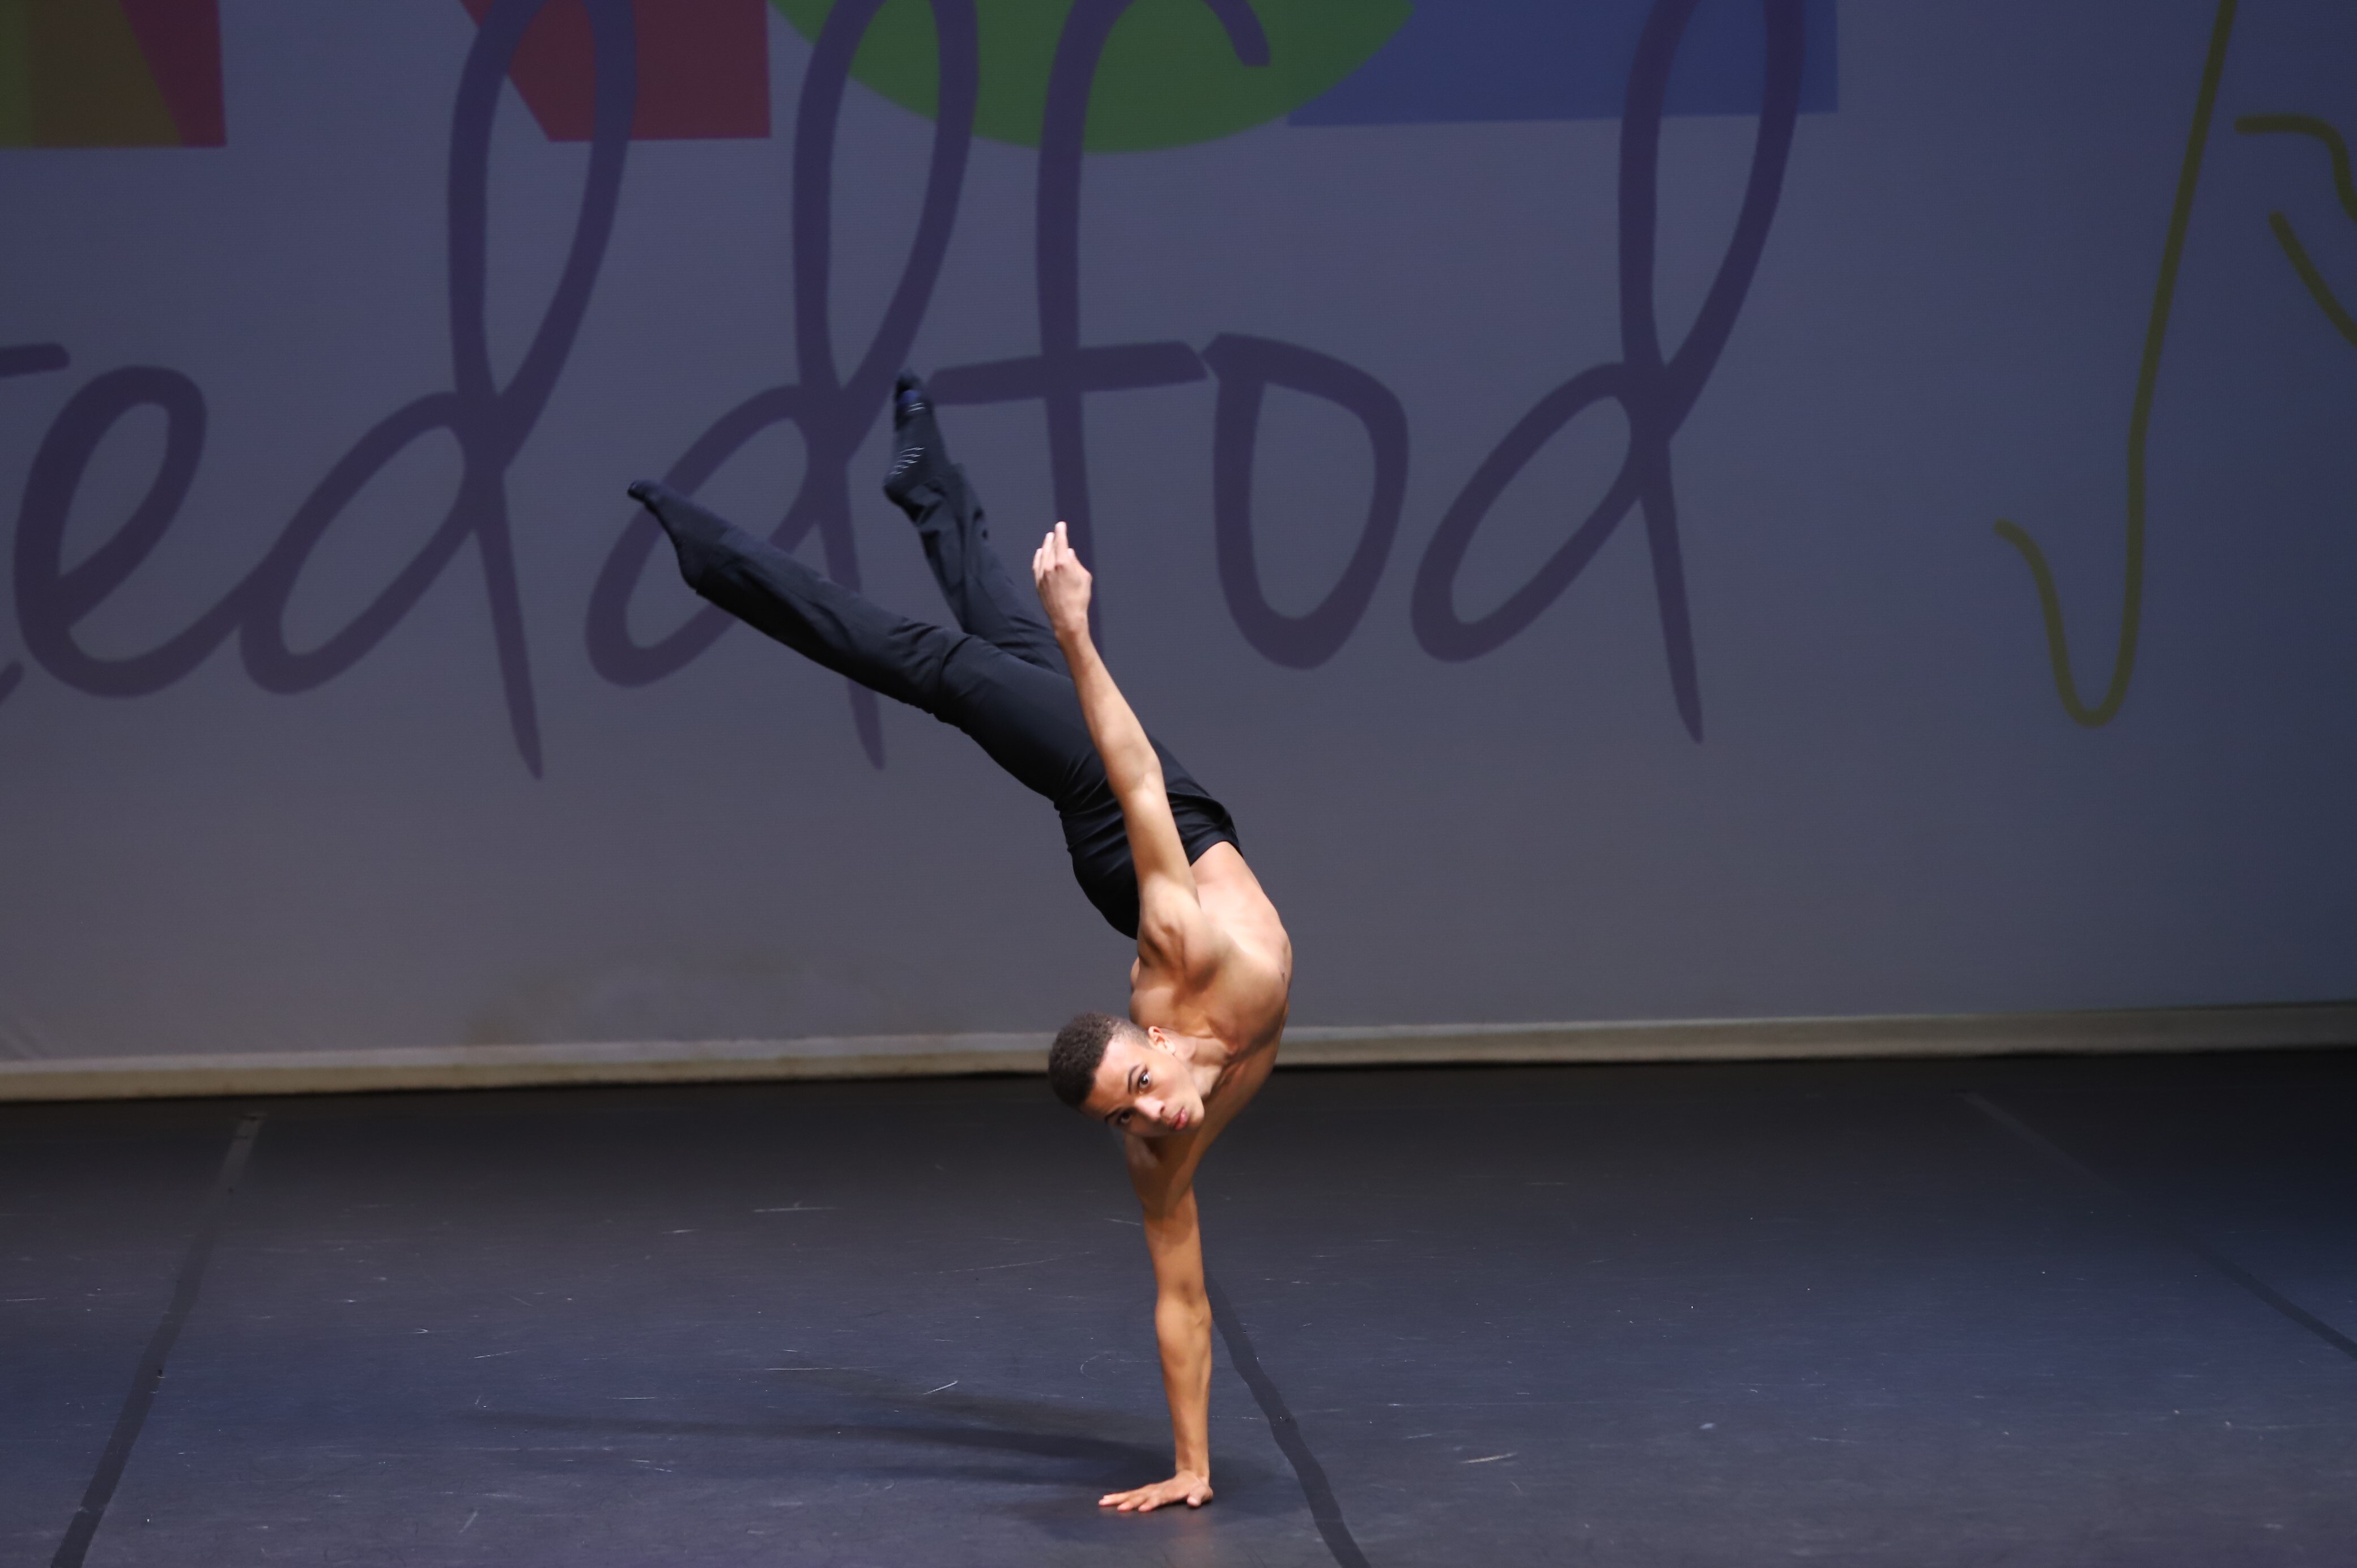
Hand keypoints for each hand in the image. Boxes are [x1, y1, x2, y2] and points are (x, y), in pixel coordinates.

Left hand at [1031, 520, 1091, 637]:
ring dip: (1045, 546)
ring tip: (1048, 539)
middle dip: (1053, 538)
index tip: (1060, 525)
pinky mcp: (1038, 583)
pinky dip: (1038, 557)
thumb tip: (1069, 554)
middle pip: (1050, 547)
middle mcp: (1050, 566)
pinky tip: (1039, 553)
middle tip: (1055, 532)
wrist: (1066, 618)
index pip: (1060, 542)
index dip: (1061, 532)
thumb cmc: (1080, 599)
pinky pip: (1036, 565)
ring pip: (1042, 555)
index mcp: (1063, 563)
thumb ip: (1076, 563)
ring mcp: (1042, 575)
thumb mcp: (1084, 578)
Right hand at [1099, 1470, 1212, 1512]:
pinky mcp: (1147, 1491)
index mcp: (1172, 1491)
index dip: (1152, 1503)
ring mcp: (1151, 1490)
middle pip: (1143, 1496)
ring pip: (1134, 1494)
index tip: (1142, 1509)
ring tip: (1104, 1502)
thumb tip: (1193, 1502)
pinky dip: (1119, 1497)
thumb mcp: (1204, 1492)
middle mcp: (1158, 1490)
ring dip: (1120, 1498)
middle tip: (1119, 1509)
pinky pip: (1131, 1494)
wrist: (1191, 1475)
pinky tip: (1107, 1499)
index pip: (1161, 1498)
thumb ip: (1199, 1497)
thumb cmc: (1198, 1488)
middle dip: (1131, 1502)